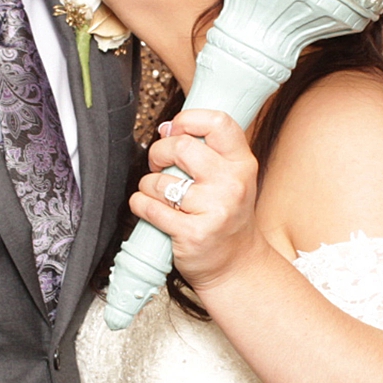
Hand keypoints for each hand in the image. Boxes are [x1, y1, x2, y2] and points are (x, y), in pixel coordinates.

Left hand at [131, 109, 268, 290]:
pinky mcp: (193, 233)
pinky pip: (150, 208)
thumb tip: (167, 127)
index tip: (174, 129)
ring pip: (160, 181)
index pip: (217, 122)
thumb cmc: (226, 216)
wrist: (236, 263)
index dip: (188, 119)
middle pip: (181, 146)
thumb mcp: (232, 178)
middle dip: (159, 153)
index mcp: (242, 163)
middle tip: (158, 165)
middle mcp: (232, 184)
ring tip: (157, 194)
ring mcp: (214, 210)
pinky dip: (140, 204)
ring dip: (148, 185)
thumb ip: (209, 151)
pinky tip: (147, 207)